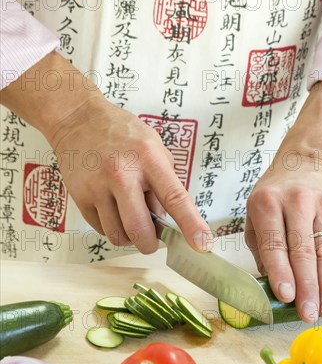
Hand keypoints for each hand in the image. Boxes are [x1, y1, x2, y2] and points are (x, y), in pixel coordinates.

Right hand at [50, 97, 208, 252]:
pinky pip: (101, 229)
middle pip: (140, 229)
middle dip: (150, 244)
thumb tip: (166, 219)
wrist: (77, 119)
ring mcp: (98, 186)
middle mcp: (122, 173)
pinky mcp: (80, 197)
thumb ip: (164, 182)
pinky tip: (112, 209)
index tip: (202, 244)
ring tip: (129, 218)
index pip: (174, 198)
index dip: (191, 224)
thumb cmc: (121, 133)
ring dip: (129, 236)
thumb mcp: (154, 147)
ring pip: (117, 235)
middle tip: (152, 239)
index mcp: (148, 158)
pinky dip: (111, 227)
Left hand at [245, 158, 321, 322]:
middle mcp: (296, 203)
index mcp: (267, 204)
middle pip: (304, 251)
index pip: (275, 244)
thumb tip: (270, 285)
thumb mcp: (254, 215)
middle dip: (307, 286)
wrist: (304, 164)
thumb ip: (260, 248)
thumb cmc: (273, 196)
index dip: (281, 272)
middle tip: (307, 313)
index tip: (287, 296)